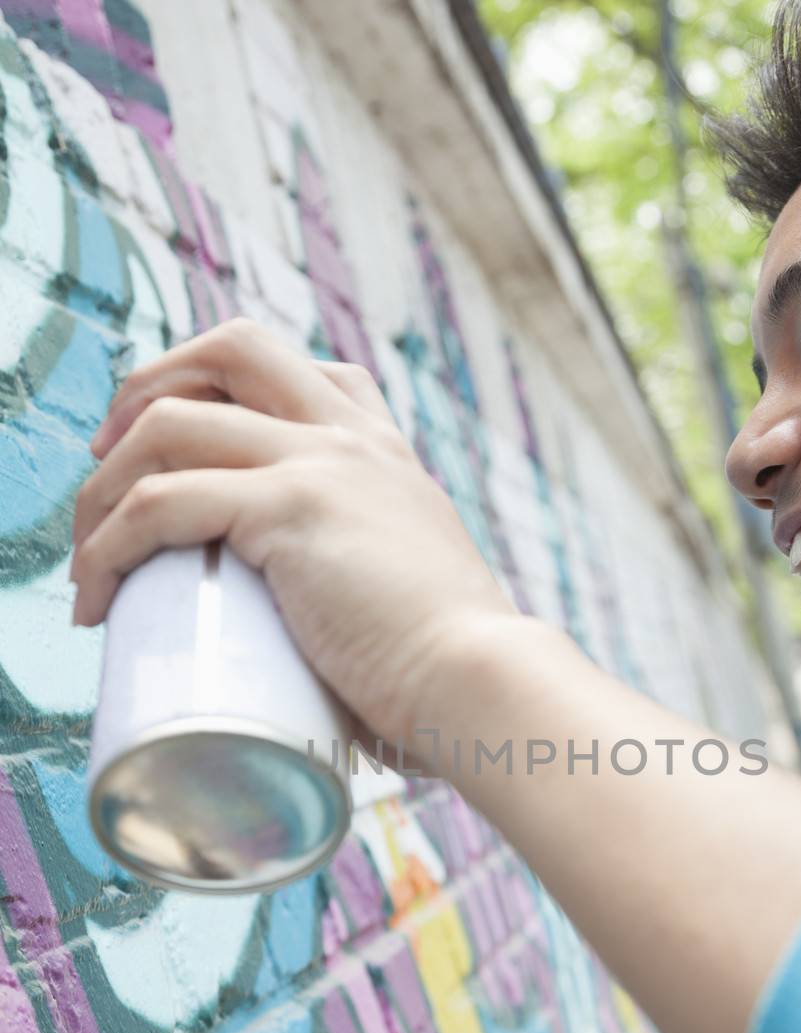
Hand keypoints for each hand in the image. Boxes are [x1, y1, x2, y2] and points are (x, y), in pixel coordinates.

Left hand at [69, 318, 518, 750]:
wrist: (482, 685)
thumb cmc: (450, 675)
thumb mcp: (412, 597)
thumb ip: (370, 593)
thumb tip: (330, 658)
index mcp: (385, 454)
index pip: (301, 367)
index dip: (220, 383)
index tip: (173, 443)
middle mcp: (353, 439)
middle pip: (231, 347)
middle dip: (147, 387)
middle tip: (107, 463)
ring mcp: (321, 464)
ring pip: (171, 423)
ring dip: (103, 486)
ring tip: (86, 557)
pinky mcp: (289, 510)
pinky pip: (161, 502)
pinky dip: (108, 546)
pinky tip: (97, 591)